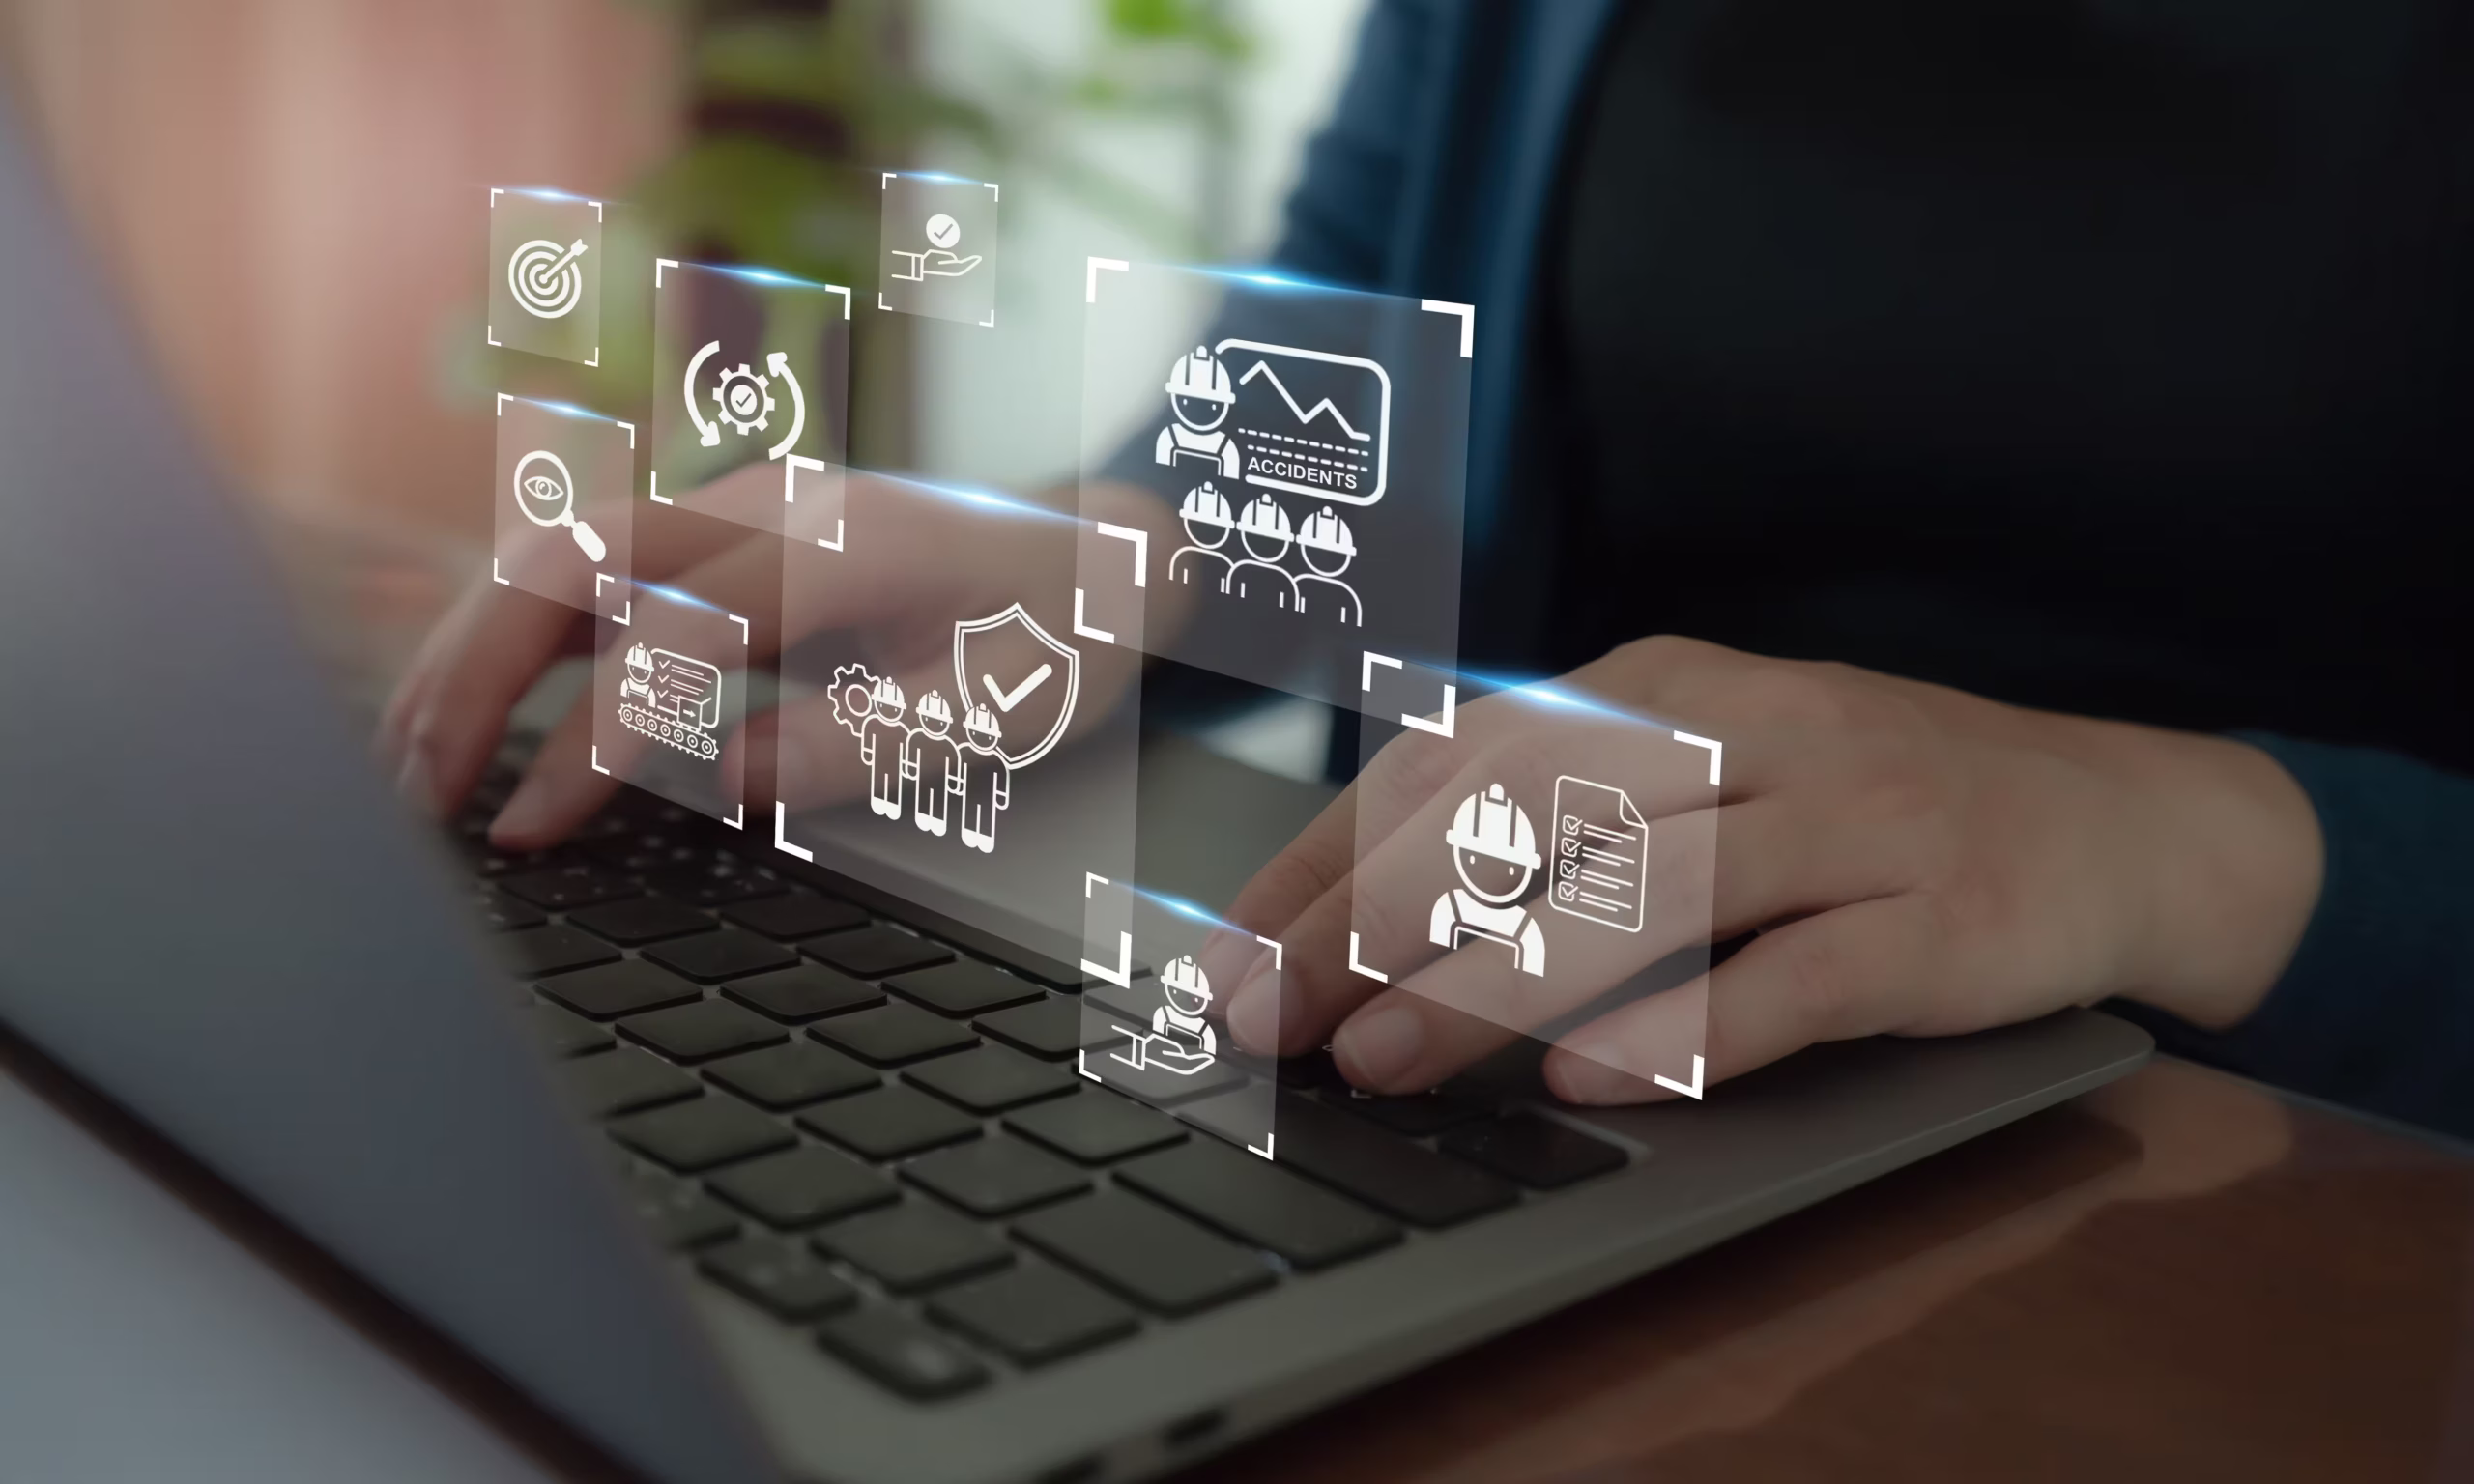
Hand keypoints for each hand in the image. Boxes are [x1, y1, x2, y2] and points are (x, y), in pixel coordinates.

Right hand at [378, 465, 1174, 847]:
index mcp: (843, 542)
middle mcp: (771, 500)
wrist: (1102, 553)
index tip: (528, 830)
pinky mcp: (719, 530)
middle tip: (418, 797)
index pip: (673, 629)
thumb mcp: (994, 715)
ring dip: (470, 647)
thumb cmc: (1060, 638)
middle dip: (475, 672)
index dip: (589, 736)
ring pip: (559, 547)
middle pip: (575, 553)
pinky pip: (590, 567)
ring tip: (411, 763)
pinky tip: (469, 711)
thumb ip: (860, 746)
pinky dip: (512, 634)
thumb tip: (719, 777)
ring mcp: (738, 502)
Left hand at [1210, 636, 2322, 1103]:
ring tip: (1387, 1058)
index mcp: (1666, 683)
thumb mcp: (1707, 767)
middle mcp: (1748, 729)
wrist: (2120, 816)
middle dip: (1378, 914)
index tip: (1237, 953)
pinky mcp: (1940, 918)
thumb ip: (1562, 817)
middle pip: (1531, 806)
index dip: (1334, 855)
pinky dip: (1689, 1031)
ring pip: (1647, 888)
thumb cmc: (1862, 806)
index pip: (1459, 756)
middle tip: (1272, 1015)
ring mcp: (1851, 817)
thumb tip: (1356, 917)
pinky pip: (1796, 975)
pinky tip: (1594, 1081)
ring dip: (1498, 977)